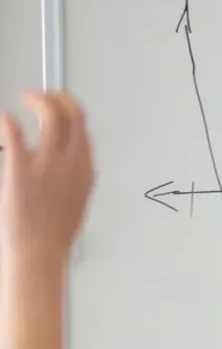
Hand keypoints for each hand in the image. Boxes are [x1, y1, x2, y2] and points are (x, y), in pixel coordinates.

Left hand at [0, 90, 94, 271]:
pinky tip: (4, 117)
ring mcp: (48, 163)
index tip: (60, 106)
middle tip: (44, 95)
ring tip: (26, 98)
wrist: (37, 252)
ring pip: (51, 115)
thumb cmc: (53, 234)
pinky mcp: (21, 168)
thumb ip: (76, 177)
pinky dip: (8, 120)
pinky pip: (15, 132)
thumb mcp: (77, 201)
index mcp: (85, 170)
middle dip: (59, 98)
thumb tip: (71, 164)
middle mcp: (71, 162)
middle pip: (73, 114)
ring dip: (39, 100)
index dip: (70, 110)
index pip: (84, 128)